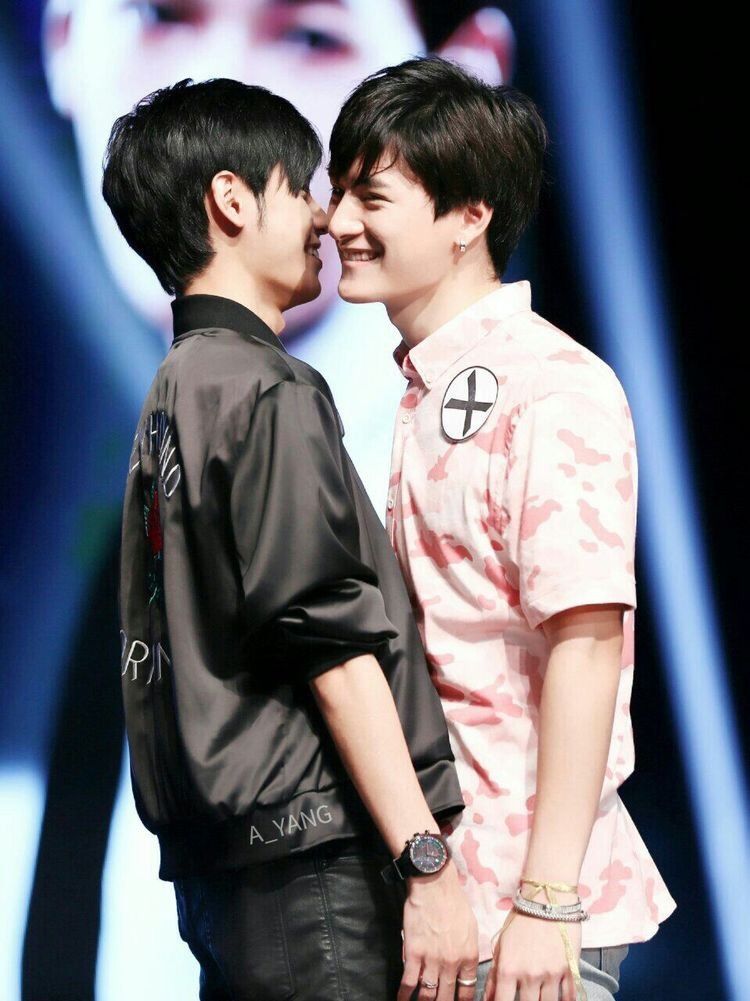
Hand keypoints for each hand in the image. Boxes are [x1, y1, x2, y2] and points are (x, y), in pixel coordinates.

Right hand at [397, 862, 478, 1000]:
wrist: (434, 885)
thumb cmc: (454, 902)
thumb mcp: (471, 928)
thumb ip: (467, 951)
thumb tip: (464, 966)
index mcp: (468, 956)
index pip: (466, 991)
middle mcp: (451, 963)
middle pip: (446, 996)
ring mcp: (431, 960)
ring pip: (427, 994)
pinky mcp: (413, 954)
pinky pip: (408, 982)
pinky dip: (404, 995)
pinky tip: (402, 1000)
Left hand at [482, 912, 580, 1000]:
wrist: (547, 897)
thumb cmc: (521, 918)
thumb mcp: (502, 944)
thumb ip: (494, 974)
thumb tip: (488, 998)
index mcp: (509, 968)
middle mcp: (530, 975)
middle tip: (524, 997)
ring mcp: (551, 974)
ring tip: (538, 996)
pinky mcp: (570, 969)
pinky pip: (569, 997)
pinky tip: (559, 999)